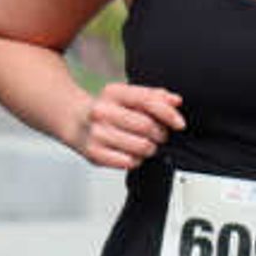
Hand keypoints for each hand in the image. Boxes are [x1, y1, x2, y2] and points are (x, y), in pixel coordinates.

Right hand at [70, 80, 185, 170]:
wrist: (76, 121)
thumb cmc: (108, 109)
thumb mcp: (129, 96)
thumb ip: (155, 96)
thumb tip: (175, 101)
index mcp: (113, 92)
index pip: (148, 101)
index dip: (169, 114)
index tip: (179, 124)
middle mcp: (102, 111)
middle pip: (147, 126)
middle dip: (160, 134)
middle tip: (158, 135)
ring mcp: (97, 133)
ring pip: (141, 147)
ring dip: (150, 148)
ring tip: (144, 144)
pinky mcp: (94, 154)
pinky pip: (129, 162)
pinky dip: (136, 160)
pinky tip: (130, 153)